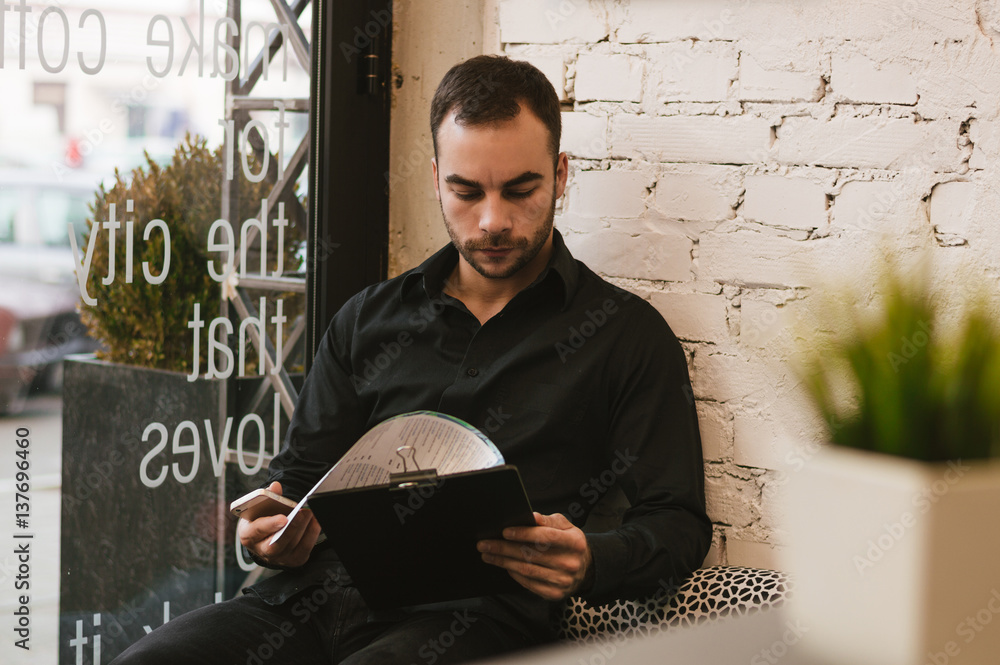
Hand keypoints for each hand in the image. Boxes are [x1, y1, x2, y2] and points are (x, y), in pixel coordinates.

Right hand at [238, 481, 320, 568]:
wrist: (265, 537)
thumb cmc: (261, 519)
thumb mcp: (258, 507)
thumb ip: (268, 496)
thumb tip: (276, 486)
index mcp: (248, 535)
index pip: (258, 531)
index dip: (270, 525)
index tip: (283, 518)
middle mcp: (262, 551)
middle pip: (277, 544)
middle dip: (291, 528)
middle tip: (302, 512)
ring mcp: (278, 558)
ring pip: (292, 546)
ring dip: (304, 528)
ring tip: (311, 512)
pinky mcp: (293, 560)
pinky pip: (305, 549)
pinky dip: (312, 534)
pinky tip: (316, 521)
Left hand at [477, 512, 593, 600]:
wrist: (586, 569)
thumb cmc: (570, 544)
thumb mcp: (566, 527)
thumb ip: (548, 521)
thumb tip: (531, 516)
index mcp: (574, 543)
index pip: (545, 537)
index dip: (524, 534)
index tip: (504, 531)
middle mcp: (569, 563)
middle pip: (531, 554)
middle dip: (504, 548)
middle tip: (485, 544)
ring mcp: (562, 580)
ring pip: (526, 570)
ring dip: (503, 562)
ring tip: (488, 554)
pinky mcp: (554, 593)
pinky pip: (528, 584)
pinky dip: (513, 574)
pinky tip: (504, 565)